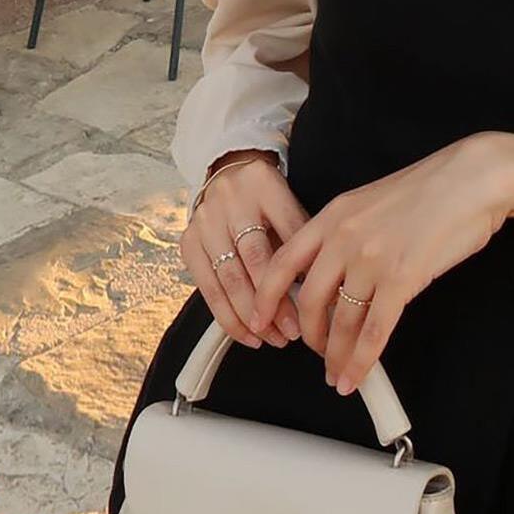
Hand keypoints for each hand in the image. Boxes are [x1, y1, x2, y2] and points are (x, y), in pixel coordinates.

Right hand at [180, 151, 307, 349]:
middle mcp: (231, 202)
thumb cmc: (266, 198)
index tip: (312, 304)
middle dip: (273, 302)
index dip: (299, 272)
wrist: (225, 175)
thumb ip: (303, 239)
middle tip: (292, 331)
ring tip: (272, 338)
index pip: (287, 232)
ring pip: (228, 278)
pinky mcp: (188, 242)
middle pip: (254, 259)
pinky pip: (207, 288)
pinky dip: (226, 316)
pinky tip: (245, 333)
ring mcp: (205, 222)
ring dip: (250, 316)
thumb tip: (325, 288)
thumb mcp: (290, 204)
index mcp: (265, 186)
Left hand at [248, 132, 513, 394]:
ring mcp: (371, 258)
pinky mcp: (402, 278)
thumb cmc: (432, 189)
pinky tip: (359, 374)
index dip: (266, 298)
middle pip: (310, 301)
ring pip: (341, 322)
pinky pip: (375, 330)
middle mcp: (344, 237)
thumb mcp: (371, 201)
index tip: (260, 320)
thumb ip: (345, 233)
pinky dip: (363, 359)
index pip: (282, 263)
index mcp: (333, 215)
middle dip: (310, 337)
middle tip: (317, 354)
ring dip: (337, 356)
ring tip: (338, 373)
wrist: (473, 180)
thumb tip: (333, 274)